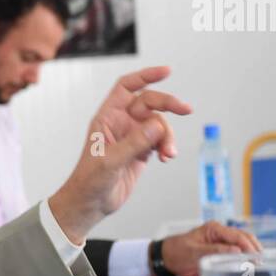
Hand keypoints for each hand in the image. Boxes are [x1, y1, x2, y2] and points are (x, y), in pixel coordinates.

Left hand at [48, 67, 191, 243]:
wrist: (90, 203)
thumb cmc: (89, 180)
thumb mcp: (110, 160)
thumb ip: (135, 142)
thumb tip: (157, 124)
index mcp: (107, 117)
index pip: (126, 87)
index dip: (145, 76)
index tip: (166, 72)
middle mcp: (121, 123)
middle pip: (149, 103)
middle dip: (168, 104)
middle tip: (186, 110)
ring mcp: (132, 136)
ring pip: (159, 125)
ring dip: (168, 136)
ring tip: (168, 154)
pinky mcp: (142, 151)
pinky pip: (161, 141)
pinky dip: (167, 147)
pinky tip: (166, 157)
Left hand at [160, 221, 261, 275]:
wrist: (165, 258)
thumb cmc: (176, 252)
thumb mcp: (194, 252)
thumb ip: (214, 251)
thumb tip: (236, 252)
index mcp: (214, 229)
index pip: (237, 235)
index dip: (248, 246)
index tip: (255, 256)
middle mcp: (220, 233)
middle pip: (244, 238)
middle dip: (254, 249)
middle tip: (261, 263)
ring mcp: (221, 242)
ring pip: (242, 245)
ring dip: (251, 254)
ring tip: (259, 266)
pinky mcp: (220, 251)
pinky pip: (236, 253)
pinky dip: (244, 259)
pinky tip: (249, 267)